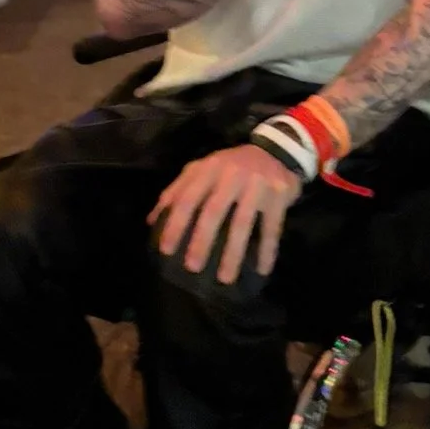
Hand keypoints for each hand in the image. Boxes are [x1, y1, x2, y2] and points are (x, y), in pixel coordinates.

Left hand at [152, 145, 301, 282]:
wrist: (277, 150)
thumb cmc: (231, 166)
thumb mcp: (203, 169)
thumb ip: (178, 191)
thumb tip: (151, 221)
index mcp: (209, 169)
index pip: (187, 198)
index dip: (175, 224)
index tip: (166, 250)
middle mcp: (232, 174)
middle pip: (214, 210)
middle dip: (202, 241)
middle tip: (193, 267)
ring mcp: (257, 184)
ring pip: (242, 222)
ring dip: (233, 253)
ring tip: (225, 278)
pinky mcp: (278, 194)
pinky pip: (271, 226)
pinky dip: (267, 249)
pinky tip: (262, 269)